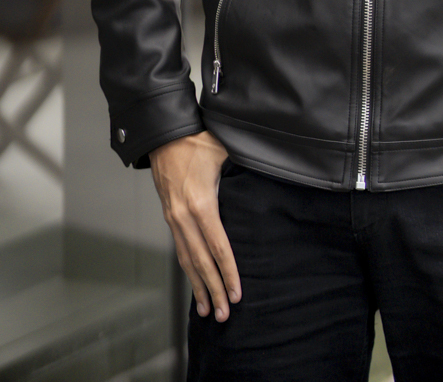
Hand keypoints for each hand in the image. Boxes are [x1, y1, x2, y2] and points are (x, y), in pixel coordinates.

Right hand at [149, 131, 240, 321]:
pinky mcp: (170, 217)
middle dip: (214, 289)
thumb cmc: (197, 141)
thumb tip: (271, 168)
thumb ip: (244, 167)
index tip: (237, 292)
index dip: (228, 271)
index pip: (218, 246)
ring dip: (199, 287)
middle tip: (225, 314)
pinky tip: (196, 284)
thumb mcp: (225, 151)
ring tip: (210, 309)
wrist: (164, 135)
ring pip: (187, 261)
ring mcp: (174, 219)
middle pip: (201, 262)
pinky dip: (188, 271)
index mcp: (201, 204)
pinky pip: (180, 250)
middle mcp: (184, 217)